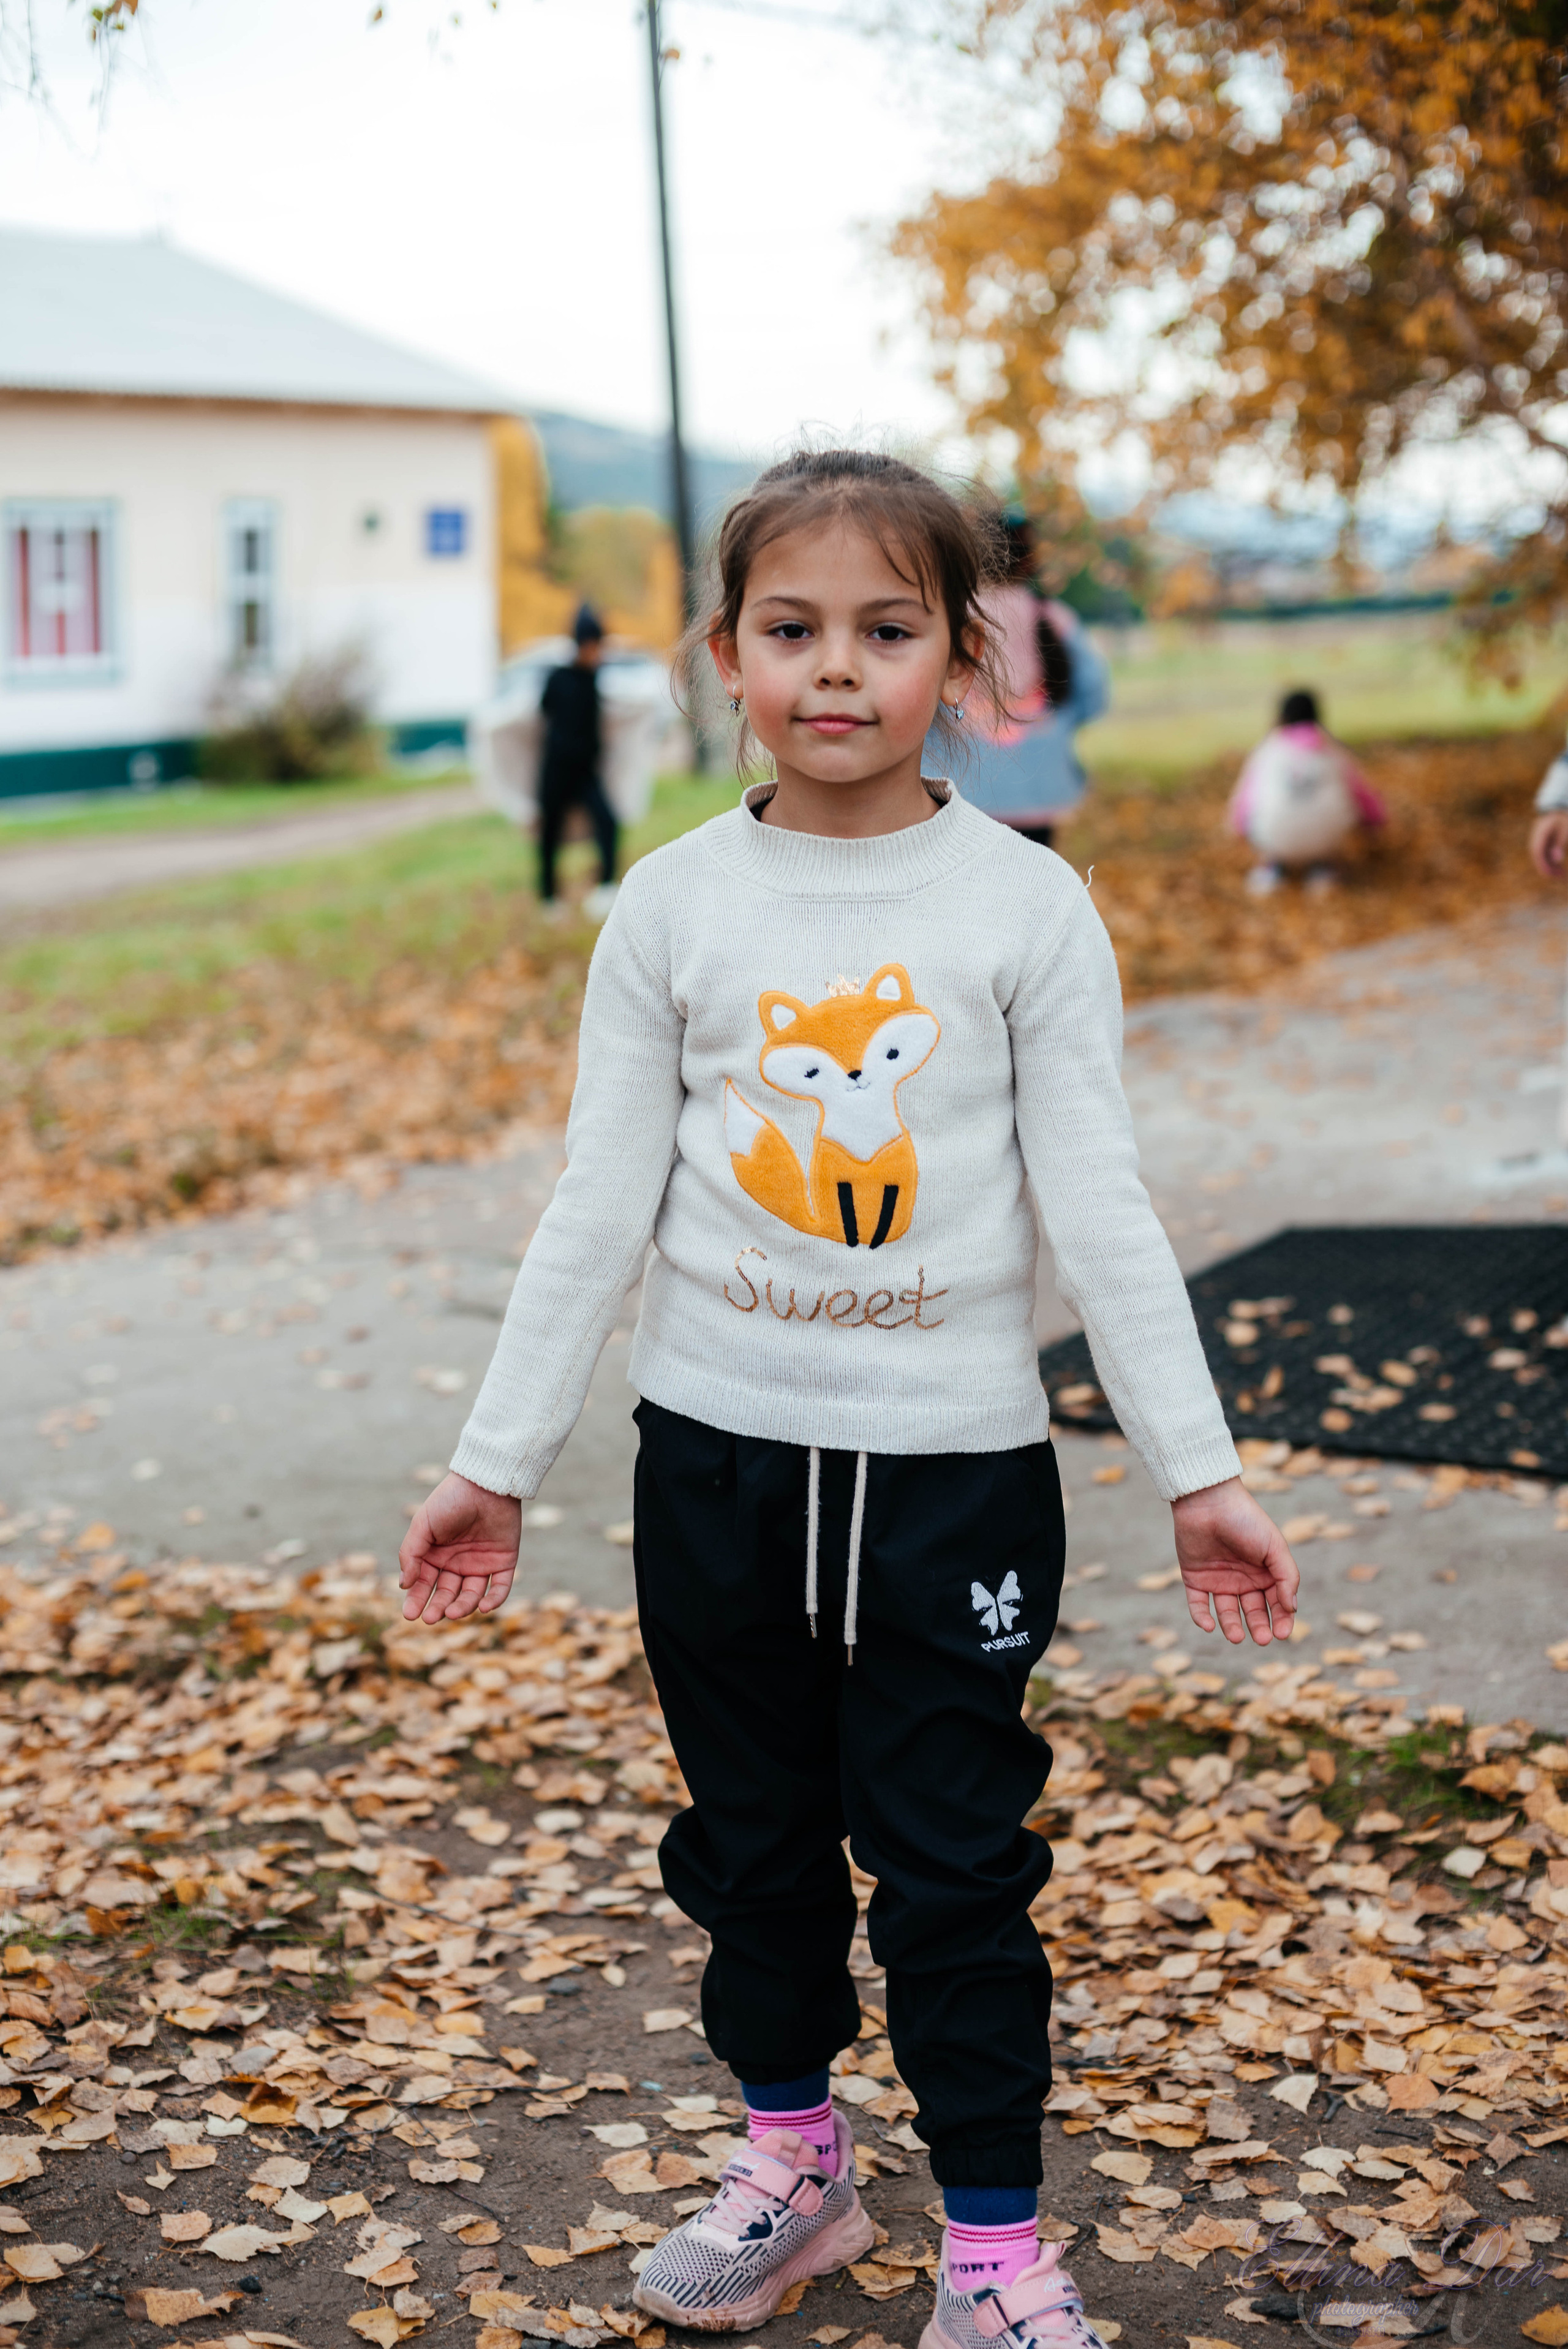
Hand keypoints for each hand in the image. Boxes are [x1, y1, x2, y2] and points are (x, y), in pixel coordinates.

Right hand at [399, 1472, 520, 1623]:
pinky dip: (494, 1601)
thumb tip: (404, 1584)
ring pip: (471, 1595)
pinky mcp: (503, 1562)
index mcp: (435, 1555)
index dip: (416, 1600)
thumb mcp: (423, 1525)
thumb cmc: (450, 1500)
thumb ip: (410, 1554)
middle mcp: (457, 1563)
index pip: (424, 1584)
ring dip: (463, 1606)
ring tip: (453, 1612)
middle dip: (439, 1608)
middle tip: (431, 1618)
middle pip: (447, 1594)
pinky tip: (483, 1607)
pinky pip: (500, 1588)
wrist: (486, 1483)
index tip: (410, 1615)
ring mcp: (481, 1564)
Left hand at [1172, 1476, 1297, 1645]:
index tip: (1281, 1634)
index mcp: (1265, 1572)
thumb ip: (1287, 1577)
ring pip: (1226, 1612)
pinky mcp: (1195, 1578)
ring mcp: (1218, 1580)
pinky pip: (1198, 1605)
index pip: (1277, 1603)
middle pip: (1253, 1612)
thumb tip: (1293, 1608)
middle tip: (1261, 1639)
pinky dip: (1201, 1617)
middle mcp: (1243, 1579)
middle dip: (1258, 1627)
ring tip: (1236, 1637)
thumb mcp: (1274, 1547)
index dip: (1281, 1620)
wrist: (1208, 1500)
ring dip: (1231, 1627)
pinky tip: (1209, 1625)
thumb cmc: (1246, 1520)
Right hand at [1531, 812, 1567, 879]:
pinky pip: (1544, 855)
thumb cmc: (1563, 818)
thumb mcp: (1565, 829)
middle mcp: (1536, 838)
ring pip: (1540, 857)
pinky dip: (1550, 862)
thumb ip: (1560, 843)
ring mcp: (1537, 840)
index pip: (1537, 853)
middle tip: (1561, 877)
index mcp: (1540, 834)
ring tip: (1562, 875)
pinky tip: (1559, 868)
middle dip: (1548, 869)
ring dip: (1549, 867)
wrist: (1557, 808)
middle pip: (1538, 857)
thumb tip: (1556, 860)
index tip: (1552, 875)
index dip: (1543, 865)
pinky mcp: (1542, 842)